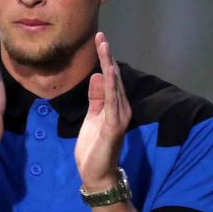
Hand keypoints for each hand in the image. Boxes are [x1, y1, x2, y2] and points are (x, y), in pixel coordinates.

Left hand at [75, 32, 130, 190]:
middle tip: (100, 36)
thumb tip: (98, 75)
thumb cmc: (93, 149)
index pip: (110, 78)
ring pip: (115, 86)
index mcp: (115, 106)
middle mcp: (121, 108)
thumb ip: (96, 98)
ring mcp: (119, 116)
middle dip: (107, 56)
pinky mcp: (114, 126)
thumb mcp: (92, 118)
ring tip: (104, 46)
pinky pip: (112, 102)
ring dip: (109, 65)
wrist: (96, 175)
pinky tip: (109, 71)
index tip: (99, 40)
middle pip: (114, 77)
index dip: (105, 58)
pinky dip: (111, 86)